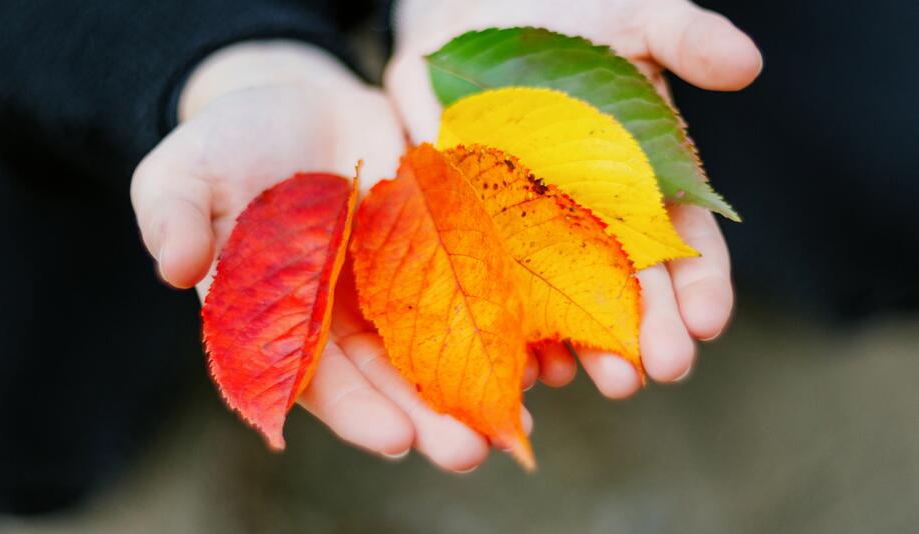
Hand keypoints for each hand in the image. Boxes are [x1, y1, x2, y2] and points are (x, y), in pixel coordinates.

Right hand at [130, 41, 526, 471]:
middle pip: (389, 376)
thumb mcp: (185, 169)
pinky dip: (506, 324)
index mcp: (282, 315)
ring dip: (476, 385)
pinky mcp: (440, 245)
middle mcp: (345, 313)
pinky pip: (475, 289)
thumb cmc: (231, 142)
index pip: (315, 375)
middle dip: (427, 416)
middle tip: (468, 452)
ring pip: (439, 346)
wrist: (298, 101)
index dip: (352, 408)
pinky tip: (543, 357)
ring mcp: (398, 283)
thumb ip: (172, 215)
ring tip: (515, 421)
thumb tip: (172, 266)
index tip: (392, 439)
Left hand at [386, 0, 761, 397]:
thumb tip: (747, 65)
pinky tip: (527, 362)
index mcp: (642, 178)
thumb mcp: (631, 16)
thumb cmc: (562, 12)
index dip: (698, 282)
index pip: (682, 242)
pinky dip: (511, 324)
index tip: (707, 321)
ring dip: (584, 344)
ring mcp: (531, 229)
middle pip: (627, 286)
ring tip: (602, 381)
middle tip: (662, 370)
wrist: (471, 9)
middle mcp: (590, 217)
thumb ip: (684, 39)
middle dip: (647, 329)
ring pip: (563, 300)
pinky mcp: (474, 228)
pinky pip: (494, 285)